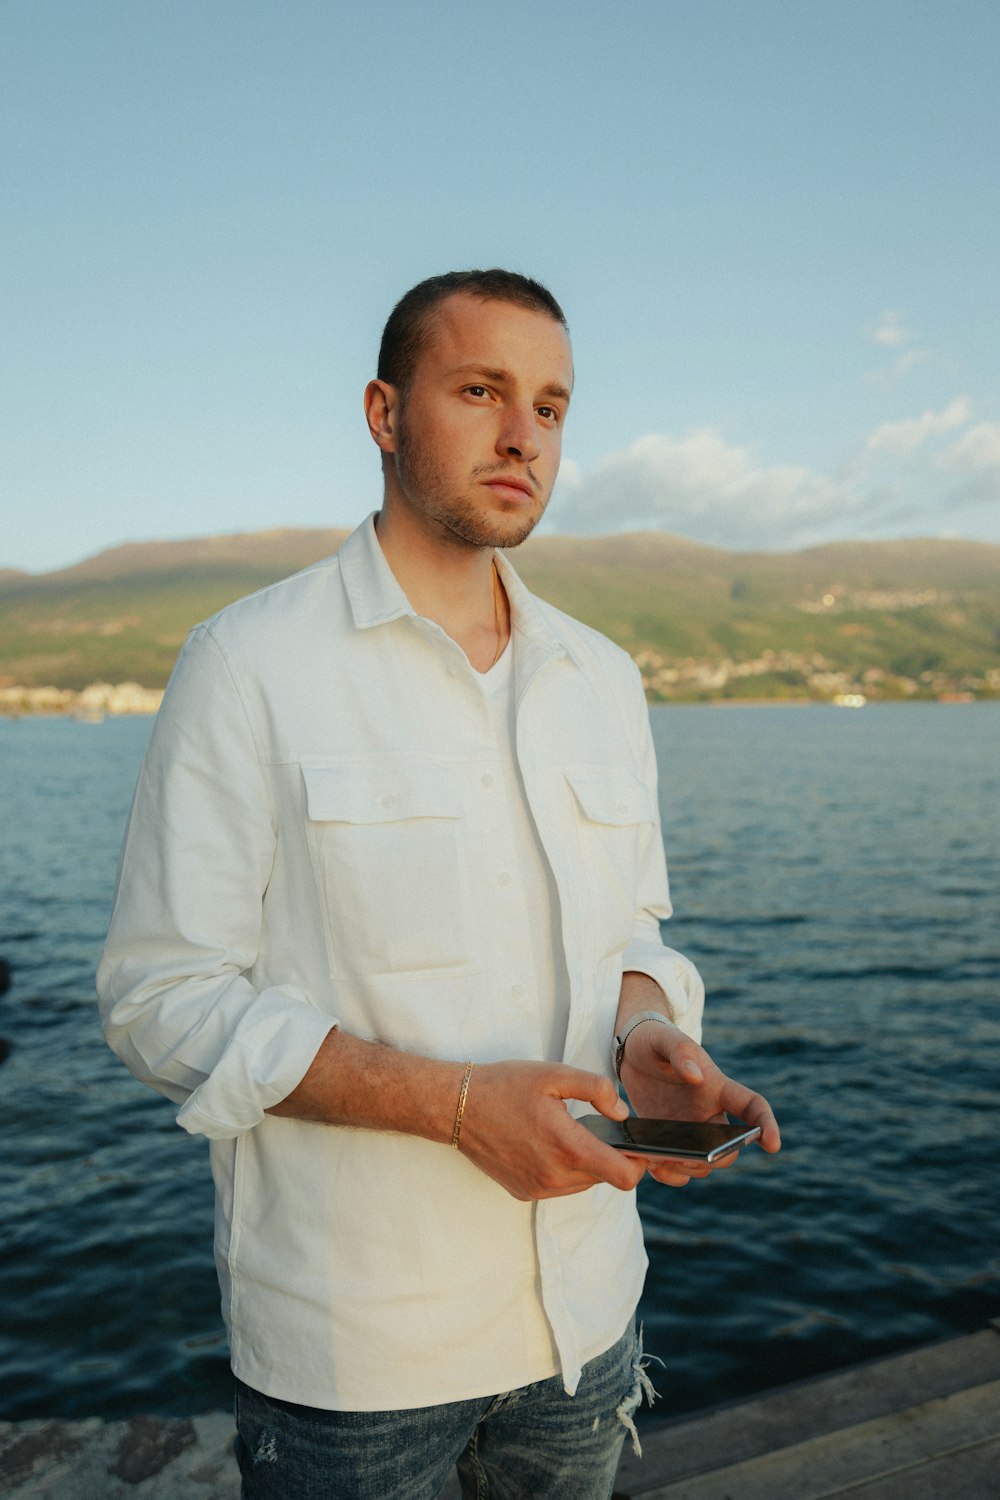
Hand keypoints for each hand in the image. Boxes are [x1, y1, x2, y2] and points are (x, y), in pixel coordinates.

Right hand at [456, 1060, 651, 1201]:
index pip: (625, 1176)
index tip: (634, 1144)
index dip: (638, 1162)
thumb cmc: (505, 1086)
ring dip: (585, 1163)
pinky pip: (560, 1187)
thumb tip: (622, 1113)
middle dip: (608, 1156)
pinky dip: (562, 1169)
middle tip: (592, 1126)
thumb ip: (597, 1089)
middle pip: (605, 1178)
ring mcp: (538, 1189)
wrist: (457, 1107)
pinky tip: (543, 1144)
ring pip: (583, 1184)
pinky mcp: (525, 1193)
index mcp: (567, 1147)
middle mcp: (554, 1177)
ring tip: (563, 1132)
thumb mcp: (555, 1074)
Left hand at [618, 1019, 780, 1187]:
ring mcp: (689, 1132)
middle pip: (729, 1147)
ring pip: (703, 1165)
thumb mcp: (663, 1039)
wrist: (630, 1052)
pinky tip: (650, 1163)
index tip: (773, 1145)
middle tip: (686, 1156)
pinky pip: (676, 1169)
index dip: (767, 1125)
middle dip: (715, 1157)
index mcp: (718, 1087)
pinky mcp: (668, 1142)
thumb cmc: (655, 1041)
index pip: (752, 1107)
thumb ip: (681, 1051)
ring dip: (687, 1168)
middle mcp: (709, 1114)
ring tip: (658, 1158)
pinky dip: (667, 1173)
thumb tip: (696, 1076)